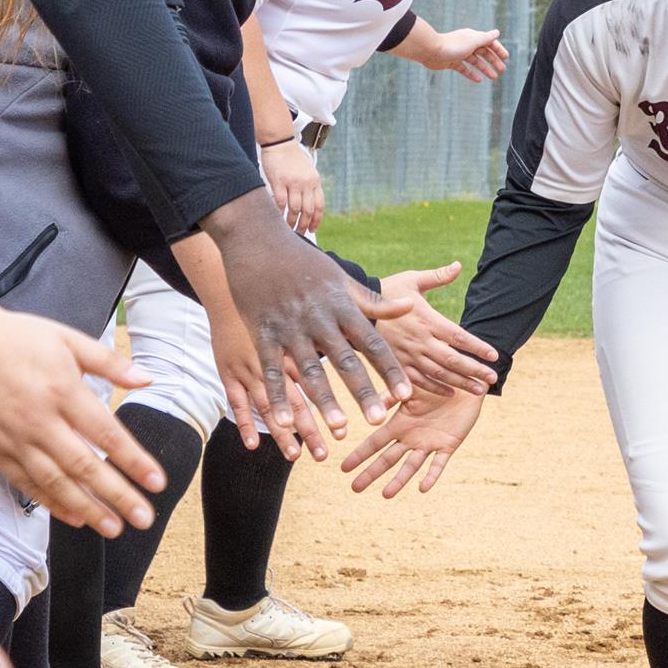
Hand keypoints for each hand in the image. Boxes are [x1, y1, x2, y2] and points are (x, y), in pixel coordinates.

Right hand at [0, 286, 162, 535]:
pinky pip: (25, 483)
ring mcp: (13, 439)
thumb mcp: (68, 338)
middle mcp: (38, 421)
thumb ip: (110, 361)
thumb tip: (147, 379)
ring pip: (54, 482)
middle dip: (117, 496)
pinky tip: (74, 516)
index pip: (106, 435)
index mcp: (62, 391)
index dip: (134, 462)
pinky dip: (50, 502)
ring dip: (86, 508)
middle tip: (144, 519)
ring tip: (113, 528)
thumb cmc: (16, 337)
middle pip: (83, 466)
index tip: (158, 483)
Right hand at [203, 192, 413, 434]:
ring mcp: (290, 327)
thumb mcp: (341, 278)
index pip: (374, 343)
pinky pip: (273, 369)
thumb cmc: (305, 262)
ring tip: (339, 428)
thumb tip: (410, 307)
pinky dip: (279, 395)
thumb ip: (373, 301)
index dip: (390, 369)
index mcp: (343, 306)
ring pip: (310, 370)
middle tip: (378, 419)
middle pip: (346, 360)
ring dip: (325, 400)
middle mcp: (320, 319)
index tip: (406, 393)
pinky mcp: (262, 332)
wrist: (257, 240)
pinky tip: (286, 420)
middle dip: (363, 391)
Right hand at [261, 139, 323, 236]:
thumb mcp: (308, 171)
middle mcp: (306, 183)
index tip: (313, 229)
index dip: (317, 220)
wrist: (281, 143)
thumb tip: (309, 207)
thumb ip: (310, 187)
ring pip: (295, 208)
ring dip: (292, 221)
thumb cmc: (293, 158)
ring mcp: (293, 182)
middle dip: (304, 224)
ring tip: (288, 228)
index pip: (319, 205)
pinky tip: (278, 216)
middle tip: (300, 233)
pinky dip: (279, 211)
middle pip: (308, 210)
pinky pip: (280, 201)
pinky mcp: (279, 181)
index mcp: (315, 182)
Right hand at [341, 389, 483, 496]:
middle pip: (388, 458)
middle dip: (372, 473)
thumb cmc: (437, 380)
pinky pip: (439, 463)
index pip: (375, 442)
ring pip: (411, 465)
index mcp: (400, 423)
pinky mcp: (449, 444)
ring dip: (399, 480)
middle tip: (355, 488)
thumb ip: (393, 392)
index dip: (360, 454)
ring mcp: (429, 443)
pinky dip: (432, 475)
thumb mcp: (412, 384)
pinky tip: (423, 488)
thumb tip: (373, 400)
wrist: (466, 381)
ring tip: (386, 494)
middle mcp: (411, 437)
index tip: (344, 468)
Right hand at [376, 263, 499, 396]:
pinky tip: (450, 393)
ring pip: (438, 373)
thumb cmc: (386, 291)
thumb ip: (437, 277)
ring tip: (479, 390)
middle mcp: (419, 340)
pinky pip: (418, 381)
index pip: (458, 336)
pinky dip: (435, 388)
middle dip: (474, 370)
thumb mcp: (411, 280)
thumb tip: (459, 266)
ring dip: (460, 383)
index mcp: (426, 320)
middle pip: (452, 360)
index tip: (494, 355)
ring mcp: (407, 355)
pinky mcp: (395, 364)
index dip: (477, 347)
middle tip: (493, 378)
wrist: (352, 308)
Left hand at [421, 27, 508, 81]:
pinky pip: (464, 69)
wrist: (430, 50)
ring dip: (485, 68)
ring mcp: (459, 54)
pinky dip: (472, 74)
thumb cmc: (452, 45)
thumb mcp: (472, 41)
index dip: (498, 50)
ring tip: (494, 77)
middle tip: (502, 70)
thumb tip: (497, 33)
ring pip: (476, 61)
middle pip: (483, 53)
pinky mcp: (452, 62)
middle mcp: (467, 44)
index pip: (489, 43)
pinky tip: (479, 80)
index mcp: (473, 37)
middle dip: (494, 61)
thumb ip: (485, 38)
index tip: (506, 58)